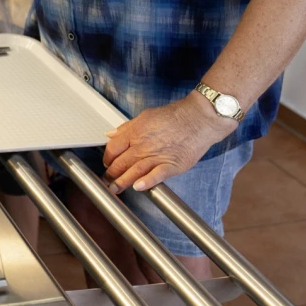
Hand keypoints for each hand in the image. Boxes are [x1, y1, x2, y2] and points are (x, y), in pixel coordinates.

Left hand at [102, 93, 238, 192]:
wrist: (198, 119)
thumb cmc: (174, 116)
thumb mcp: (145, 116)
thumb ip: (127, 127)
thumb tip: (111, 134)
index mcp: (135, 133)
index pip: (113, 148)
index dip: (107, 158)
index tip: (107, 164)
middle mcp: (143, 146)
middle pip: (121, 162)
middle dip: (111, 174)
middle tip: (107, 182)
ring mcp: (157, 156)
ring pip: (134, 171)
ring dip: (122, 182)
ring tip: (115, 189)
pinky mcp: (172, 165)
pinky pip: (157, 175)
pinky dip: (147, 182)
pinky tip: (138, 187)